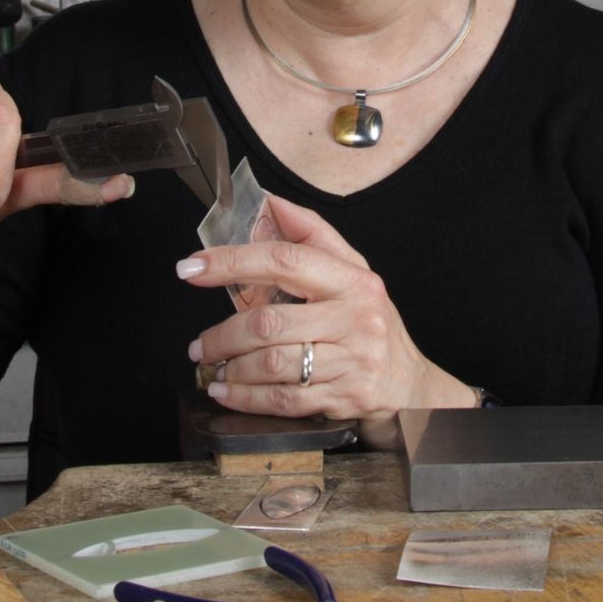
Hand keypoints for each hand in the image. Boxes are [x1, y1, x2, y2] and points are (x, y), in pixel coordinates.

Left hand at [179, 194, 474, 447]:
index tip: (193, 267)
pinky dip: (244, 397)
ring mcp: (351, 361)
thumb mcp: (352, 272)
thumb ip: (311, 235)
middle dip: (223, 334)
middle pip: (270, 321)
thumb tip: (269, 202)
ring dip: (231, 367)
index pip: (285, 260)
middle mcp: (355, 318)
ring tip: (214, 364)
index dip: (233, 262)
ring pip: (271, 364)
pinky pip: (281, 399)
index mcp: (353, 280)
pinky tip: (227, 391)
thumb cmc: (370, 323)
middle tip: (201, 343)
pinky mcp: (343, 398)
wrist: (408, 386)